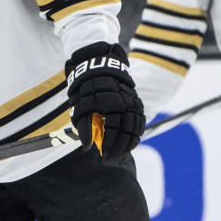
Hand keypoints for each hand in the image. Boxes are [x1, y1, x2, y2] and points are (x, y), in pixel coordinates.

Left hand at [65, 43, 144, 157]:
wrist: (98, 64)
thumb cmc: (85, 87)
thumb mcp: (80, 104)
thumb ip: (84, 126)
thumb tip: (87, 146)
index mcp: (109, 100)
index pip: (113, 128)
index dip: (109, 143)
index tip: (103, 153)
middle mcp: (124, 100)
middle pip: (126, 128)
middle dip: (119, 146)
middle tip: (110, 156)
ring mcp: (132, 99)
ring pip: (136, 125)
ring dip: (129, 141)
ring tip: (121, 152)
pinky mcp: (136, 100)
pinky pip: (140, 119)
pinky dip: (137, 133)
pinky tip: (131, 142)